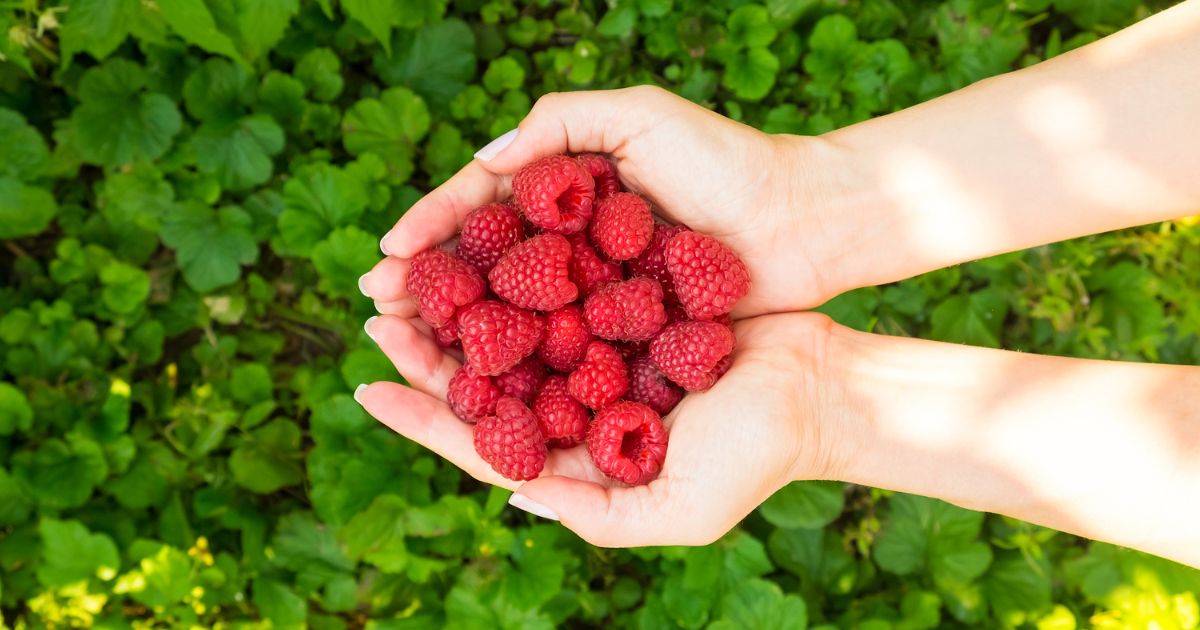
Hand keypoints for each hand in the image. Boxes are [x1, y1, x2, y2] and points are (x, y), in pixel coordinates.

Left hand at [355, 311, 842, 546]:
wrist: (818, 388)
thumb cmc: (755, 458)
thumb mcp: (677, 510)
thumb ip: (593, 513)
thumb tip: (511, 497)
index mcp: (578, 458)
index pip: (484, 441)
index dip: (423, 416)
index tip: (369, 385)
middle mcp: (577, 403)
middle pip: (486, 377)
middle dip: (428, 345)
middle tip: (376, 307)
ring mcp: (599, 351)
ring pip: (515, 324)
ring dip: (463, 298)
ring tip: (412, 269)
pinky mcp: (624, 305)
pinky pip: (564, 284)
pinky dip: (524, 264)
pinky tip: (487, 238)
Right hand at [360, 85, 849, 317]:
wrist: (804, 225)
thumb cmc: (728, 163)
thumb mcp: (640, 117)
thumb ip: (559, 125)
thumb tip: (478, 165)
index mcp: (566, 187)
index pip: (480, 206)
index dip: (431, 228)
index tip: (386, 253)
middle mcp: (571, 242)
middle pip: (482, 266)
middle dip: (427, 286)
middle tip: (377, 310)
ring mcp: (594, 291)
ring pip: (510, 314)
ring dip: (457, 332)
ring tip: (408, 348)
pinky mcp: (623, 334)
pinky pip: (559, 350)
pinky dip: (517, 365)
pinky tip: (479, 382)